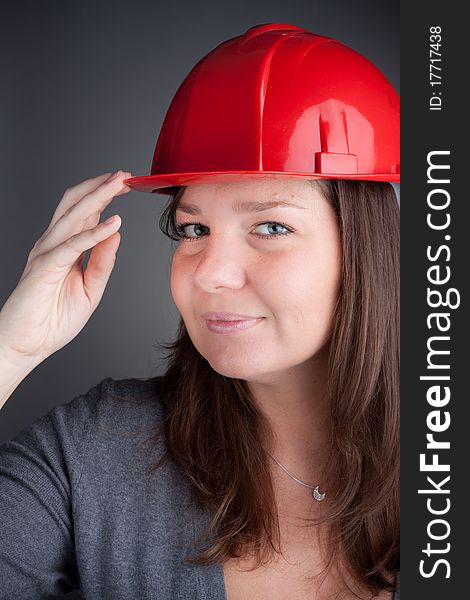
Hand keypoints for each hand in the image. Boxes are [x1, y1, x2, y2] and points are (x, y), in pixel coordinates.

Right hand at [0, 171, 131, 365]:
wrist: (27, 345)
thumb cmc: (53, 319)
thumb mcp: (89, 289)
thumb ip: (102, 263)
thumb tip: (116, 235)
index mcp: (65, 248)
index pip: (85, 213)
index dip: (104, 196)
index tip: (125, 185)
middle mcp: (54, 244)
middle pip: (76, 204)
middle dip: (100, 186)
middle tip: (124, 175)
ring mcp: (47, 253)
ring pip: (73, 216)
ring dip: (98, 197)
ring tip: (119, 184)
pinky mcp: (45, 267)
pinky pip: (72, 246)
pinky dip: (93, 233)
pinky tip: (112, 224)